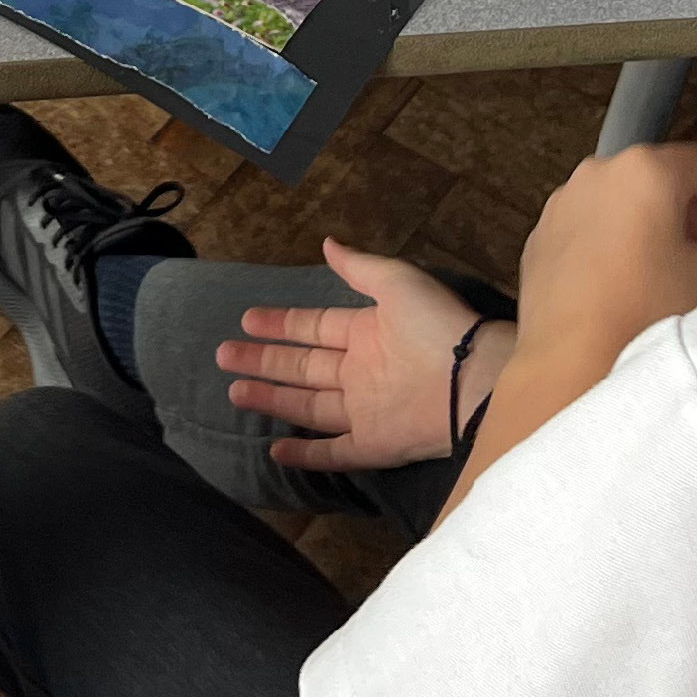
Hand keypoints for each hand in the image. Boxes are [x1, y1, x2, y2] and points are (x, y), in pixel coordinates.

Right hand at [218, 241, 500, 469]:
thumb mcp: (397, 282)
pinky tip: (275, 448)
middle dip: (263, 360)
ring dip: (272, 399)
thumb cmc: (436, 326)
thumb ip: (359, 267)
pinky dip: (305, 454)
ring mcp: (365, 411)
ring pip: (308, 407)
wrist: (473, 378)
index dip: (281, 323)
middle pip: (302, 367)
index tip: (247, 320)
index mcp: (367, 333)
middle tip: (224, 355)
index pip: (314, 327)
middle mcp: (361, 373)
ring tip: (234, 391)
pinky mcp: (373, 446)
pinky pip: (333, 452)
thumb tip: (327, 243)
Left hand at [505, 144, 696, 410]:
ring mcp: (563, 204)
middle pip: (660, 177)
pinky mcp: (541, 237)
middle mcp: (598, 175)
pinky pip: (590, 224)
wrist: (571, 362)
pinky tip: (633, 275)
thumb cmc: (647, 313)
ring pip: (622, 199)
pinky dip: (616, 236)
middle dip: (695, 204)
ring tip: (678, 260)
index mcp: (645, 172)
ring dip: (654, 220)